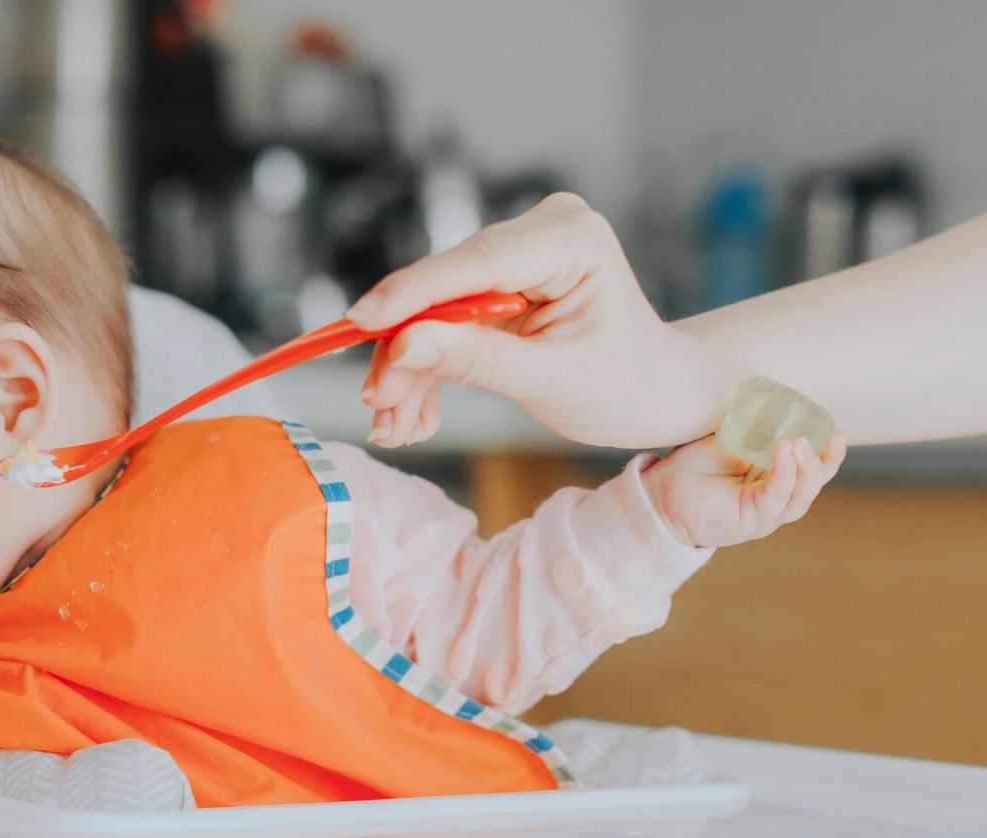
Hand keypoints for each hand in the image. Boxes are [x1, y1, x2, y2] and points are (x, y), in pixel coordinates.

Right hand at [350, 193, 722, 449]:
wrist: (656, 392)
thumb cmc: (625, 386)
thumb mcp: (551, 381)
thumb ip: (476, 360)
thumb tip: (402, 346)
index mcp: (571, 240)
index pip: (475, 263)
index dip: (411, 296)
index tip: (360, 324)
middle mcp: (542, 231)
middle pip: (446, 289)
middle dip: (409, 353)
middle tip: (379, 410)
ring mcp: (521, 254)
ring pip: (439, 309)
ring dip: (413, 371)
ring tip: (397, 429)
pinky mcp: (504, 282)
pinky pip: (450, 321)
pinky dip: (431, 368)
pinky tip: (417, 415)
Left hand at [640, 432, 847, 548]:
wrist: (661, 493)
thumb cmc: (692, 466)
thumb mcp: (729, 439)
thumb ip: (754, 428)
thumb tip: (775, 401)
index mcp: (773, 478)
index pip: (811, 467)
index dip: (828, 451)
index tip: (837, 428)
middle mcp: (775, 497)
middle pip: (813, 483)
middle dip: (825, 460)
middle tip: (826, 435)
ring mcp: (766, 513)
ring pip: (801, 495)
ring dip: (807, 468)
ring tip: (800, 443)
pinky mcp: (753, 523)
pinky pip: (777, 498)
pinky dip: (784, 475)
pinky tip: (783, 452)